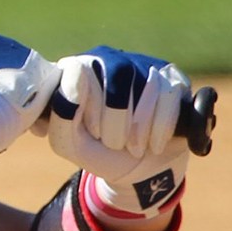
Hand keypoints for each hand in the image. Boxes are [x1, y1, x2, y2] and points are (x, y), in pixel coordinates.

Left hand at [42, 46, 189, 219]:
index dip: (87, 104)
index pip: (78, 68)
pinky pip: (171, 95)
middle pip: (118, 72)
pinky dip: (161, 128)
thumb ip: (60, 111)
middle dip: (117, 118)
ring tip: (132, 148)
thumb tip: (76, 73)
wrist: (136, 170)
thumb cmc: (95, 150)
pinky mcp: (171, 78)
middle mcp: (106, 59)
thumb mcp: (67, 141)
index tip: (91, 132)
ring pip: (148, 84)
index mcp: (73, 70)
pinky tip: (153, 144)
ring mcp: (140, 65)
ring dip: (140, 127)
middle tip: (113, 144)